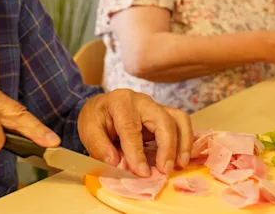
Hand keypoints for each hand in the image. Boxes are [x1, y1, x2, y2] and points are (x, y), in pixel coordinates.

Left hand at [77, 89, 192, 176]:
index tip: (142, 173)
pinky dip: (186, 140)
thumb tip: (116, 163)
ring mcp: (156, 107)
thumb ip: (99, 146)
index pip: (131, 128)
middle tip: (165, 170)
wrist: (103, 107)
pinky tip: (182, 158)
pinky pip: (181, 123)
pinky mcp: (165, 115)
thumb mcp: (88, 128)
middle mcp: (142, 101)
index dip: (137, 152)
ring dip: (183, 143)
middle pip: (162, 120)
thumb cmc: (97, 118)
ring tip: (180, 164)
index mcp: (121, 102)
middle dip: (166, 147)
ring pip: (178, 119)